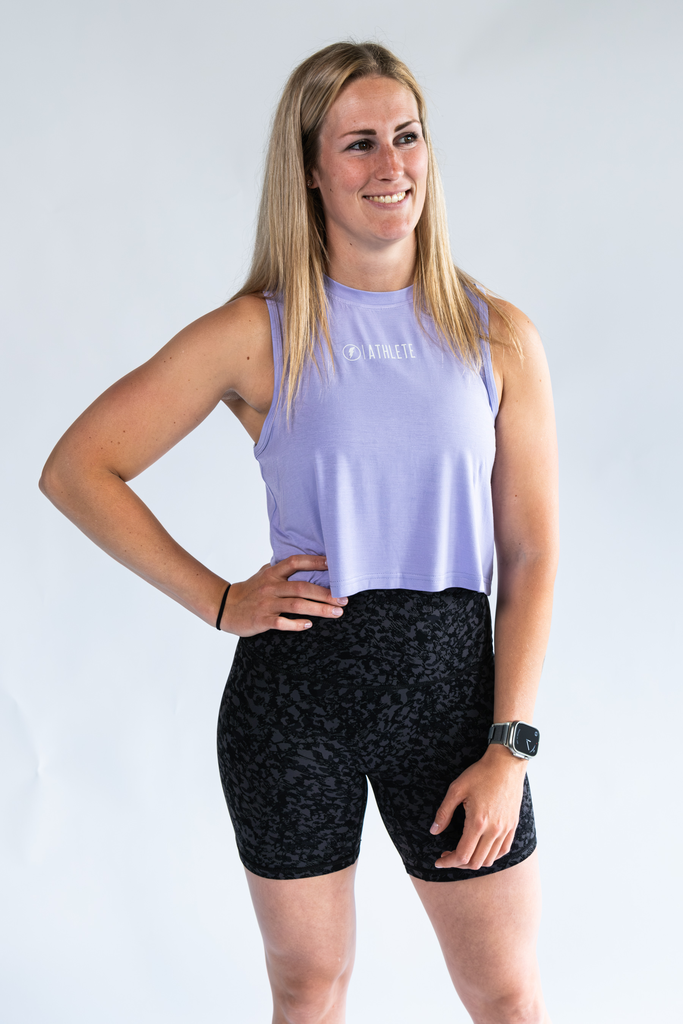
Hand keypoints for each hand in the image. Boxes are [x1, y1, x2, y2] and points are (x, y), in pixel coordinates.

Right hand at [218, 554, 346, 636]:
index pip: (295, 562)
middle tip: (343, 599)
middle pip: (302, 587)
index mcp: (272, 573)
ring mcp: (266, 604)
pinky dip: (296, 624)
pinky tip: (309, 625)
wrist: (225, 607)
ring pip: (296, 605)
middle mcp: (271, 586)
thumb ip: (281, 568)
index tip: (333, 564)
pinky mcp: (261, 620)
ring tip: (336, 613)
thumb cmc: (249, 591)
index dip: (314, 561)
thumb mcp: (263, 574)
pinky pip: (281, 622)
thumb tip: (303, 561)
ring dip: (318, 609)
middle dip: (325, 594)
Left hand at [429, 744, 526, 870]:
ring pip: (490, 859)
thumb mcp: (456, 789)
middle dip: (458, 864)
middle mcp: (494, 830)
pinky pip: (503, 850)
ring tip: (462, 852)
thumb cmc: (480, 774)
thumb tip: (434, 831)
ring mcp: (505, 829)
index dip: (448, 862)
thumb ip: (444, 813)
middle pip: (476, 862)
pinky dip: (490, 856)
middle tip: (447, 855)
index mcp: (478, 822)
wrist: (506, 763)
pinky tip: (481, 849)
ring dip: (474, 861)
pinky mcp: (512, 825)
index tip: (439, 861)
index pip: (463, 855)